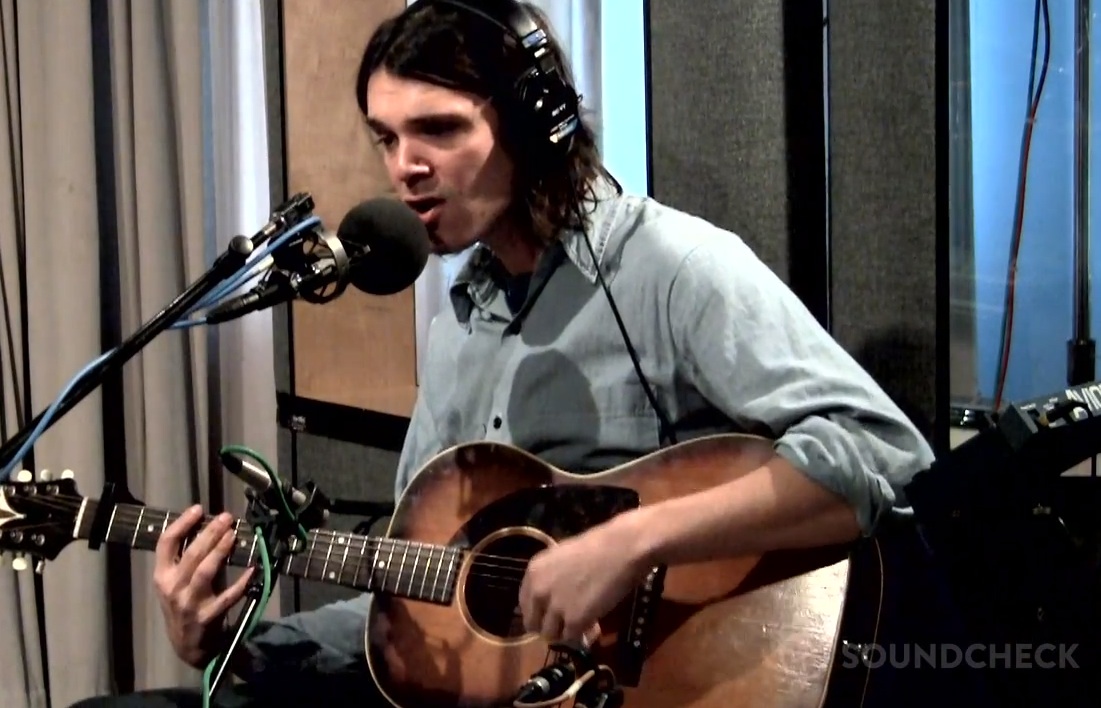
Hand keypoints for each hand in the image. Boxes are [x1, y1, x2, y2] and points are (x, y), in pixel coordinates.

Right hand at [153, 505, 252, 667]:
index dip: (181, 523)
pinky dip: (242, 583)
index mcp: (162, 576)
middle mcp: (172, 588)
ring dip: (220, 551)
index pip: (165, 544)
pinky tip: (253, 570)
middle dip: (209, 533)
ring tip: (233, 534)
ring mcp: (189, 603)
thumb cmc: (185, 605)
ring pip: (205, 572)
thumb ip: (189, 558)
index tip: (198, 509)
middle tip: (226, 517)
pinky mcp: (208, 617)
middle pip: (190, 554)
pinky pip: (228, 597)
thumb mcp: (177, 582)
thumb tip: (212, 527)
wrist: (188, 646)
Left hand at [518, 514, 652, 644]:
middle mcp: (538, 591)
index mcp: (533, 573)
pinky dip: (583, 637)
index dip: (539, 612)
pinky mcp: (574, 621)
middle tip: (568, 624)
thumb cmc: (598, 548)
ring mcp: (555, 607)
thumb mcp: (562, 559)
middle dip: (550, 626)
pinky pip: (571, 639)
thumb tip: (552, 600)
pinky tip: (595, 628)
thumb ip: (551, 579)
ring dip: (566, 633)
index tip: (552, 615)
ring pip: (551, 635)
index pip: (525, 605)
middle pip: (533, 624)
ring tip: (584, 625)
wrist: (621, 549)